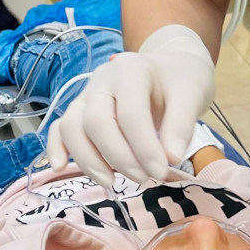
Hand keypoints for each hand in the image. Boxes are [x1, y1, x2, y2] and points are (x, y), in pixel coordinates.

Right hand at [45, 24, 216, 184]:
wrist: (171, 68)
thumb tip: (171, 158)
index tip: (161, 171)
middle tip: (144, 178)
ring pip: (71, 127)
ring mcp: (87, 95)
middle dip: (118, 157)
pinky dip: (57, 147)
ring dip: (88, 159)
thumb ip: (182, 125)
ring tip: (112, 181)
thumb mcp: (192, 94)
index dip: (144, 147)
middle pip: (96, 121)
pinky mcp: (79, 110)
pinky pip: (59, 128)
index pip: (130, 113)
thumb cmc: (180, 82)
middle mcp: (102, 80)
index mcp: (131, 70)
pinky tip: (60, 167)